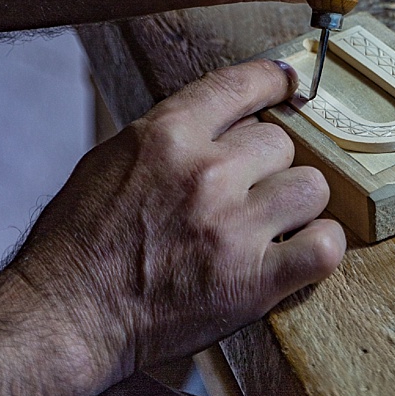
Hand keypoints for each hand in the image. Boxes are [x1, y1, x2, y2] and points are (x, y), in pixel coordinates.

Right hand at [0, 59, 343, 395]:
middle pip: (280, 141)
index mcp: (166, 135)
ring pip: (311, 186)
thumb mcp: (113, 159)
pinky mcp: (254, 281)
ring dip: (296, 203)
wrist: (70, 315)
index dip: (271, 80)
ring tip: (273, 220)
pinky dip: (320, 246)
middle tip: (247, 189)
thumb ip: (170, 134)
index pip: (239, 85)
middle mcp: (204, 173)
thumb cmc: (82, 241)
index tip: (286, 83)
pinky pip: (324, 246)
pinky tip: (300, 249)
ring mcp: (233, 227)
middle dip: (267, 165)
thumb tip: (226, 118)